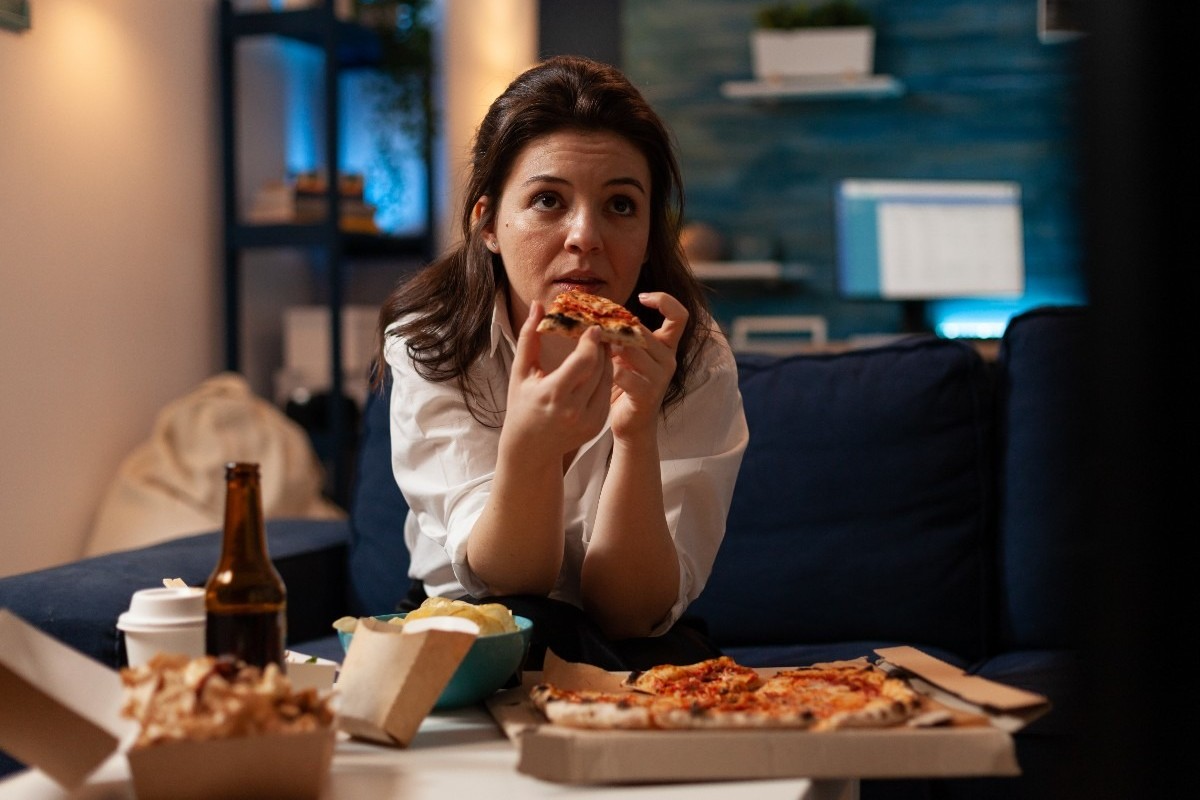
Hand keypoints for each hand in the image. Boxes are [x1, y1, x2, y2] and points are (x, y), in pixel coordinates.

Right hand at [503, 301, 613, 461]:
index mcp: (553, 394)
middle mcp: (574, 410)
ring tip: (601, 345)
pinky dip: (604, 377)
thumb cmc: (521, 405)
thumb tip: (538, 305)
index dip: (592, 342)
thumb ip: (529, 337)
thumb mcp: (521, 371)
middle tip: (601, 330)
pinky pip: (607, 393)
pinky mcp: (597, 426)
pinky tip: (599, 366)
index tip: (593, 327)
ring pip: (607, 379)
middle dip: (601, 347)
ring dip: (606, 360)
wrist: (530, 447)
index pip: (583, 362)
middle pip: (599, 368)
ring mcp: (589, 420)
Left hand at [608, 291, 685, 441]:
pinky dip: (609, 370)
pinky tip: (602, 373)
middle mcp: (668, 359)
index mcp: (667, 347)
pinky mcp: (647, 394)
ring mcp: (660, 377)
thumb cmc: (627, 384)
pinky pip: (624, 373)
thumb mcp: (628, 355)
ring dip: (610, 349)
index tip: (641, 297)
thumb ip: (625, 334)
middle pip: (643, 331)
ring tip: (598, 352)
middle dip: (617, 329)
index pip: (679, 315)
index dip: (664, 300)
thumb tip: (602, 310)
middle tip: (597, 330)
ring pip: (632, 349)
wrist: (632, 425)